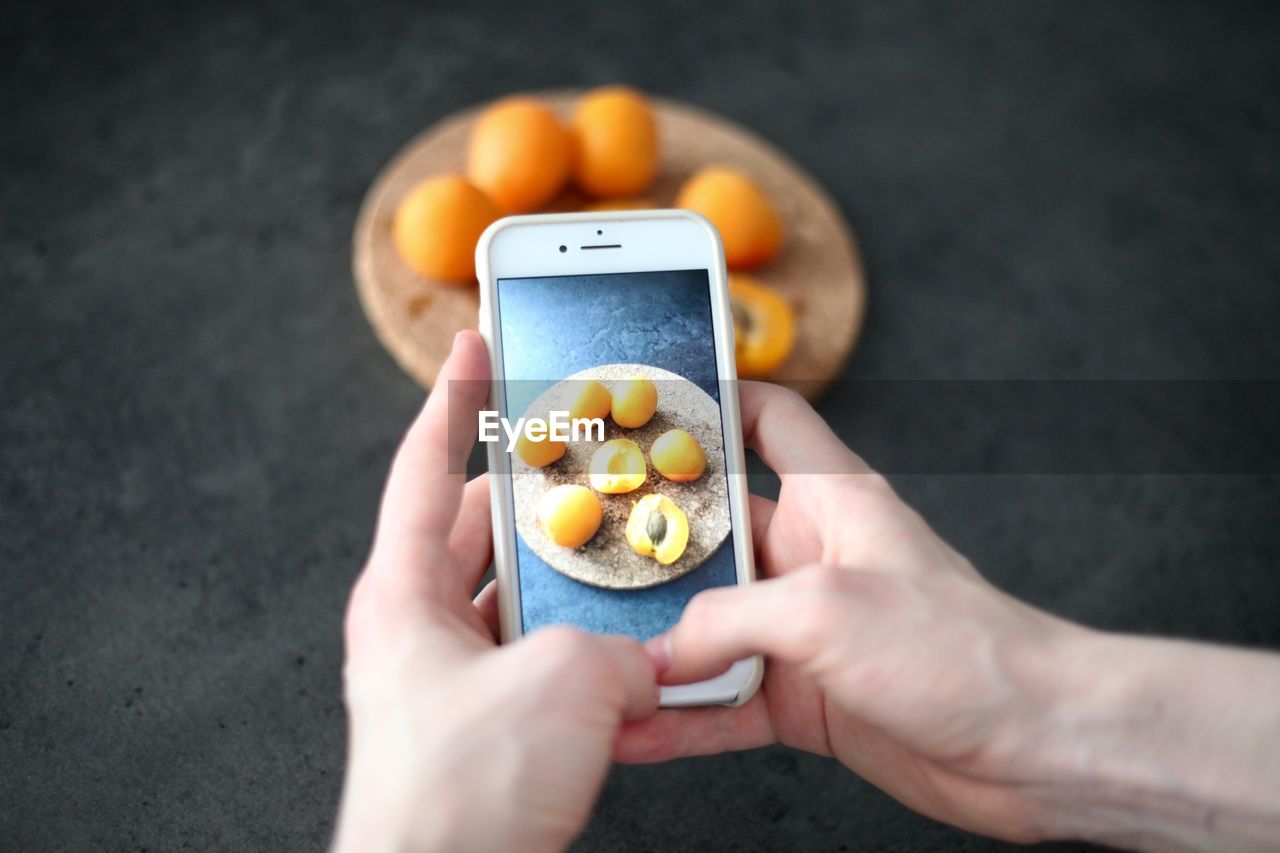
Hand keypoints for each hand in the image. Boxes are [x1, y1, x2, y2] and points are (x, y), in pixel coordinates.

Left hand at [334, 331, 656, 852]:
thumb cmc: (460, 793)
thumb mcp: (564, 682)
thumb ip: (620, 646)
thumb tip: (648, 660)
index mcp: (403, 594)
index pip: (421, 466)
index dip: (453, 400)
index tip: (473, 348)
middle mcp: (420, 629)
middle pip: (477, 529)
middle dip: (532, 493)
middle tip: (580, 457)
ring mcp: (451, 679)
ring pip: (517, 596)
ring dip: (568, 576)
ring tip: (620, 549)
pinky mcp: (486, 725)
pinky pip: (538, 656)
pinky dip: (581, 642)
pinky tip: (628, 645)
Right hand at [616, 381, 1081, 841]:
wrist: (1033, 746)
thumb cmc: (966, 650)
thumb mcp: (830, 609)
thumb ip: (733, 617)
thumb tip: (665, 649)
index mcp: (831, 500)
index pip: (767, 420)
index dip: (712, 402)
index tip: (647, 407)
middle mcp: (811, 557)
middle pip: (710, 534)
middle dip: (648, 544)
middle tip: (580, 547)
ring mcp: (805, 630)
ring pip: (707, 625)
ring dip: (656, 643)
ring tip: (594, 649)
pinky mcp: (805, 696)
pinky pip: (724, 701)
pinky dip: (683, 717)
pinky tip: (641, 729)